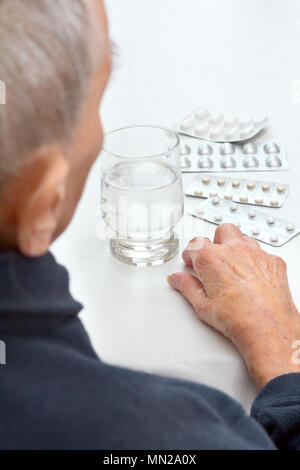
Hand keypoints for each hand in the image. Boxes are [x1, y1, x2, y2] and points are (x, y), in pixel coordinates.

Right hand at [168, 224, 299, 388]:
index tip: (191, 260)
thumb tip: (178, 280)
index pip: (196, 243)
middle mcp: (234, 250)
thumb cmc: (237, 317)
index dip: (191, 252)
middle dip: (216, 241)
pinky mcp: (274, 262)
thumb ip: (187, 287)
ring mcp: (256, 254)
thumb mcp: (202, 305)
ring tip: (233, 266)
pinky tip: (253, 276)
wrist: (267, 326)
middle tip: (213, 258)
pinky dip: (256, 261)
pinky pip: (263, 253)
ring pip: (244, 239)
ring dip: (236, 248)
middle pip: (222, 231)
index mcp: (211, 258)